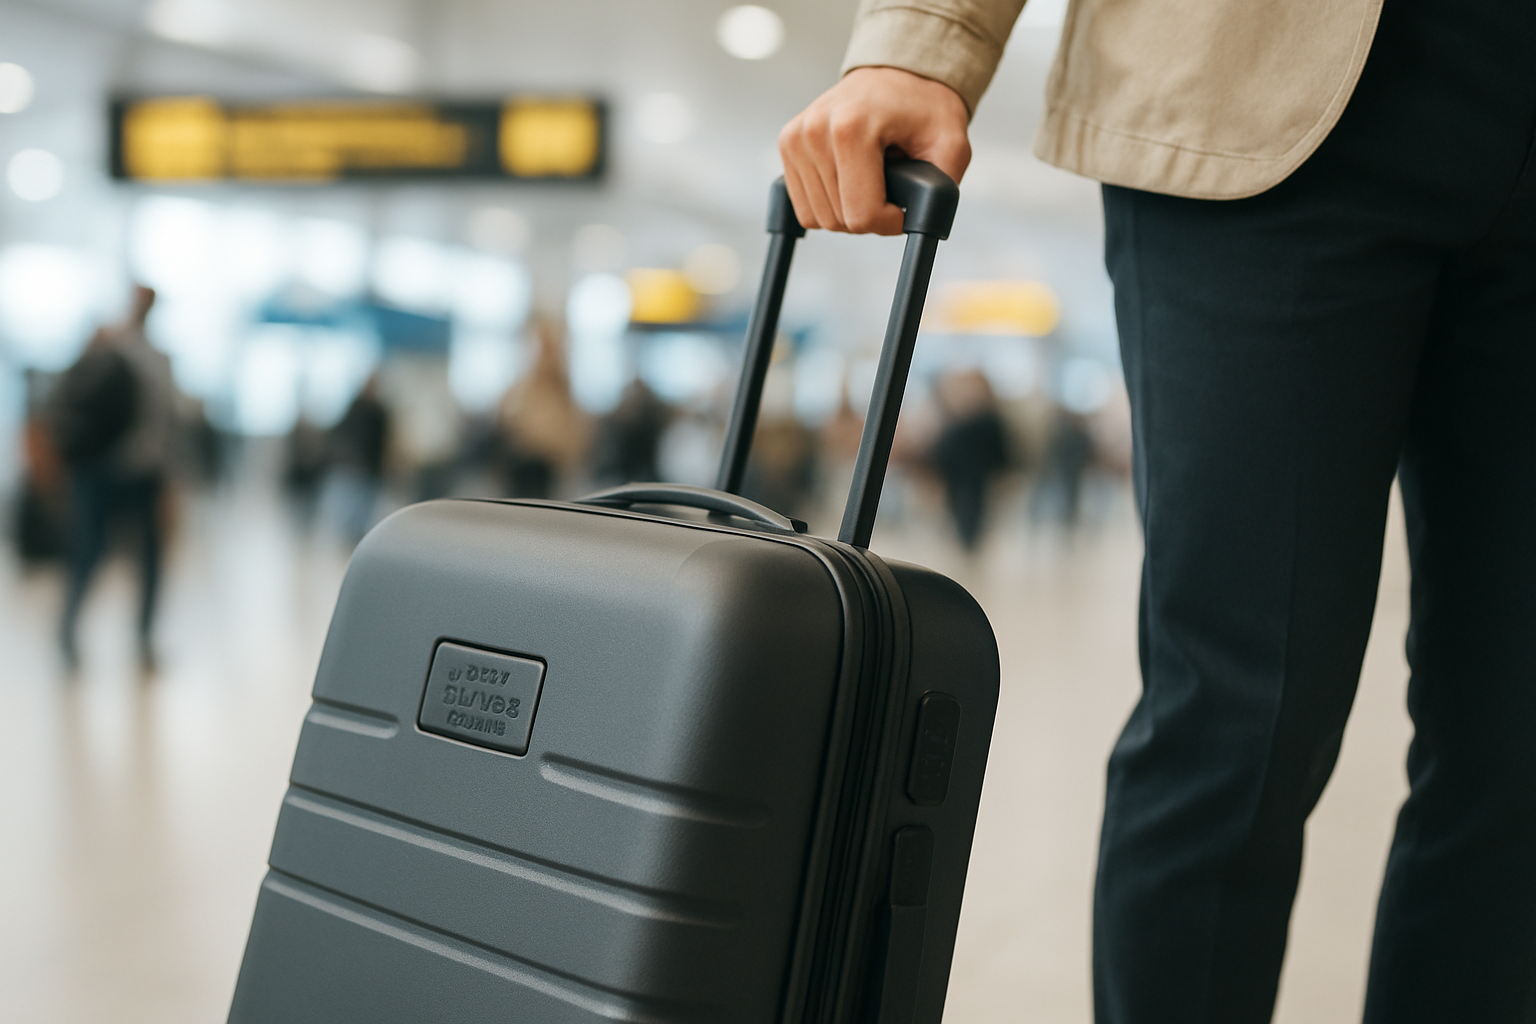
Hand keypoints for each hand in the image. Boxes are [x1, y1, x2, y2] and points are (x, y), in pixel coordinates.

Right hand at [778, 67, 970, 234]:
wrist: (898, 74)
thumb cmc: (925, 108)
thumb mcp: (951, 145)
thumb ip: (940, 191)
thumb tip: (922, 227)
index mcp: (851, 128)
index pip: (862, 215)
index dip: (891, 222)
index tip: (905, 203)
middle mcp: (815, 131)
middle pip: (839, 221)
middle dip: (871, 216)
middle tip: (891, 188)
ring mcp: (795, 138)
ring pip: (820, 218)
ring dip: (849, 210)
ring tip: (871, 178)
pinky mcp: (787, 145)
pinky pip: (804, 208)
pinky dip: (830, 204)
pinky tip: (849, 178)